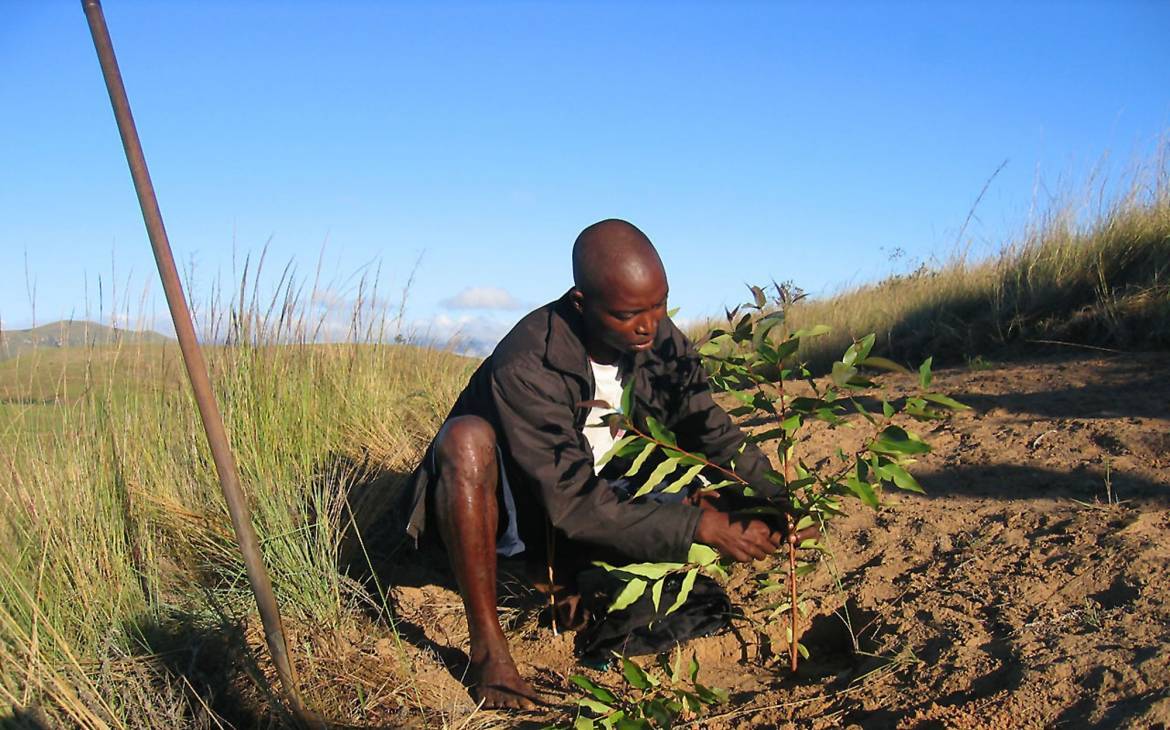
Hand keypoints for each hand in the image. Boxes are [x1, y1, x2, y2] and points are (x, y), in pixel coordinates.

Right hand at [694, 508, 819, 562]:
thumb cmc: (730, 519)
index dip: (775, 539)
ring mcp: (751, 550)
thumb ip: (761, 525)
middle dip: (768, 547)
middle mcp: (759, 541)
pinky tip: (742, 550)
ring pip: (762, 557)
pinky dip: (747, 557)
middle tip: (762, 544)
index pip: (778, 539)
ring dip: (758, 553)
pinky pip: (749, 560)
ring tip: (752, 548)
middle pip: (772, 550)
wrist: (714, 527)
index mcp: (763, 529)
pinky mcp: (742, 558)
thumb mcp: (749, 517)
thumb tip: (770, 531)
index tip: (772, 539)